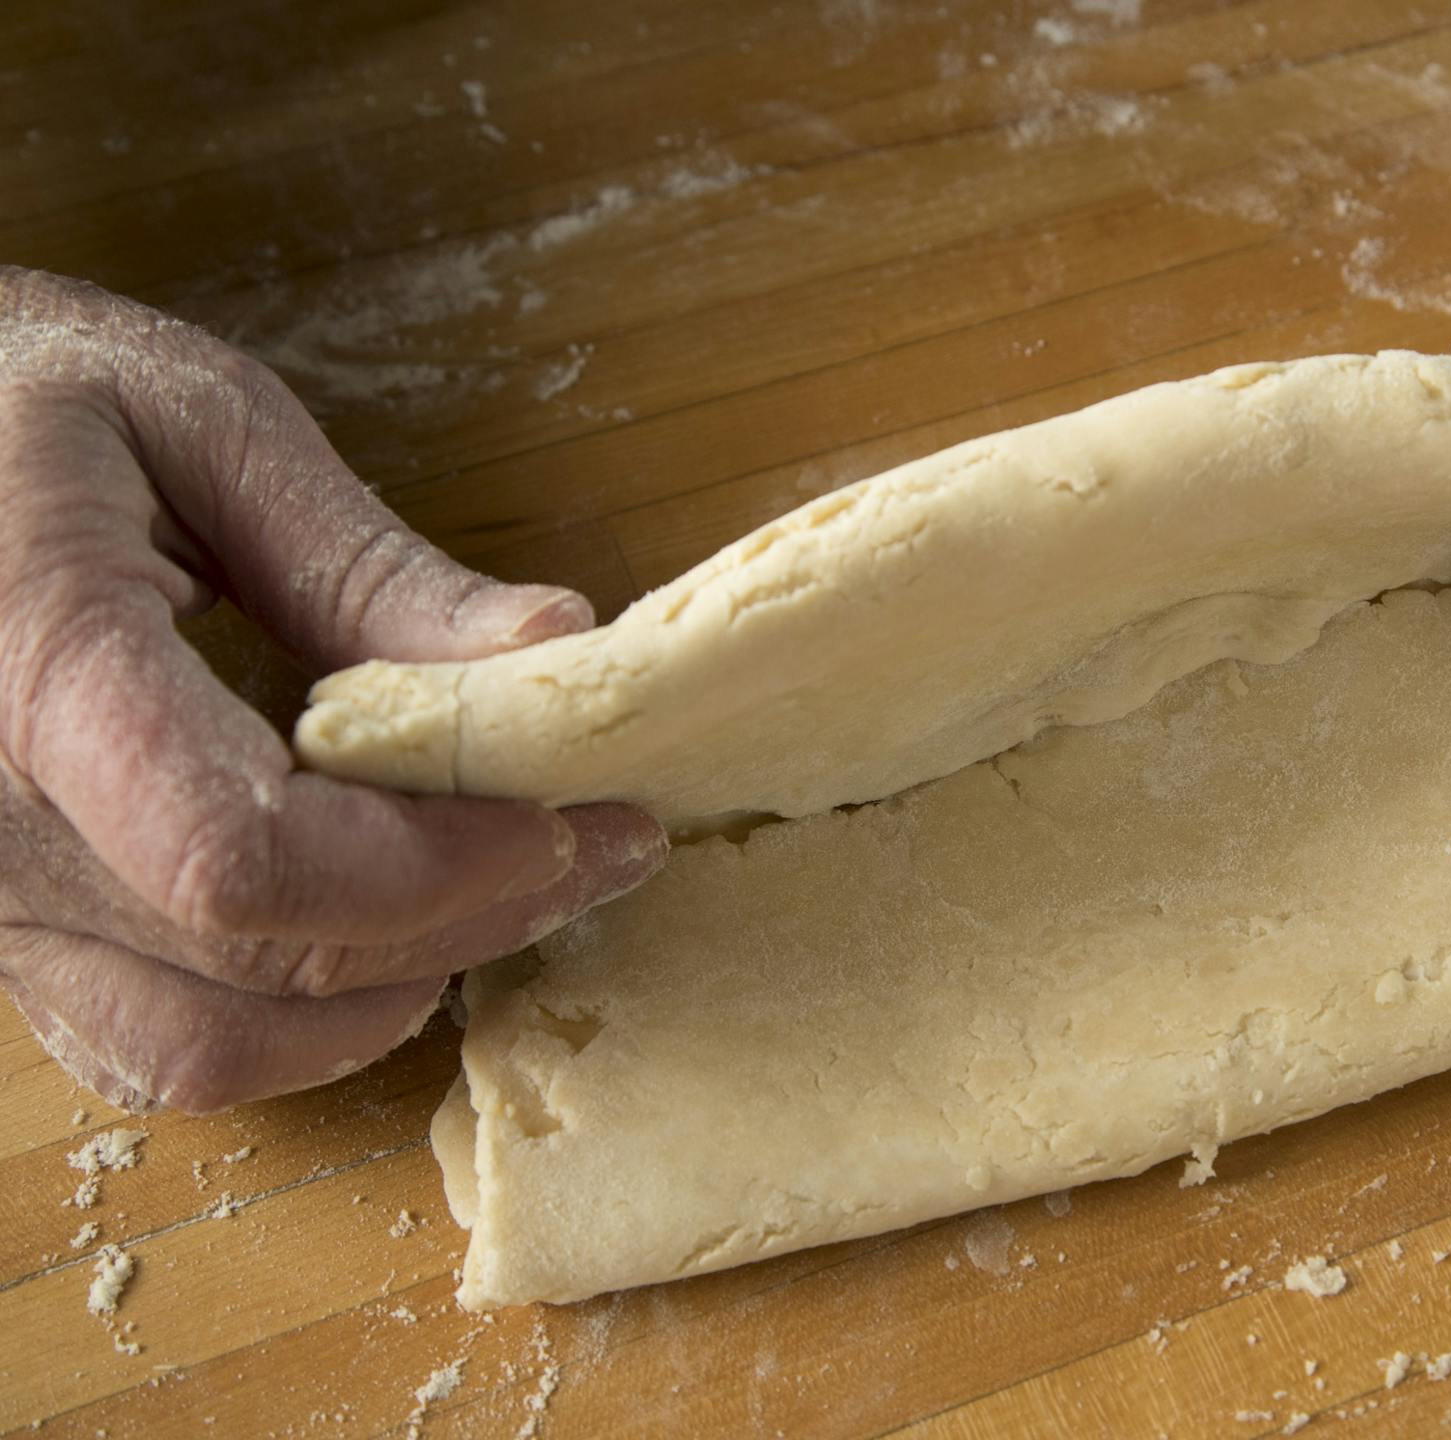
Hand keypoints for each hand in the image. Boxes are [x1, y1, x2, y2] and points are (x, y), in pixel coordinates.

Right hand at [0, 268, 667, 1112]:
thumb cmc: (2, 397)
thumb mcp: (195, 424)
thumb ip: (367, 565)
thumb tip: (559, 651)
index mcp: (33, 672)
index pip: (245, 860)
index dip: (435, 870)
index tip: (570, 818)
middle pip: (263, 961)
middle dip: (468, 916)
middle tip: (599, 845)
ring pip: (211, 1045)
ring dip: (390, 990)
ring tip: (503, 889)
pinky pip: (145, 1046)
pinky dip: (287, 1026)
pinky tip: (378, 942)